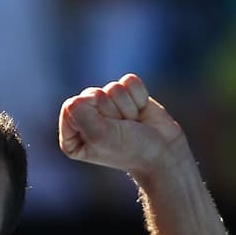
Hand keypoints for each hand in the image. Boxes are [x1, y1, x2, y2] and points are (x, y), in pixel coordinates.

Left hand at [58, 73, 186, 179]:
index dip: (92, 113)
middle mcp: (86, 118)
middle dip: (113, 111)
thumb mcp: (99, 136)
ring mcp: (107, 106)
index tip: (104, 132)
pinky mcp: (127, 96)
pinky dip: (139, 96)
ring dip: (127, 107)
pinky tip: (141, 113)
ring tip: (131, 124)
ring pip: (113, 87)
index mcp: (72, 134)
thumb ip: (81, 114)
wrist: (164, 153)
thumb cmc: (130, 150)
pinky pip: (129, 81)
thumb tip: (82, 96)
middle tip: (122, 129)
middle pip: (93, 94)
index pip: (71, 105)